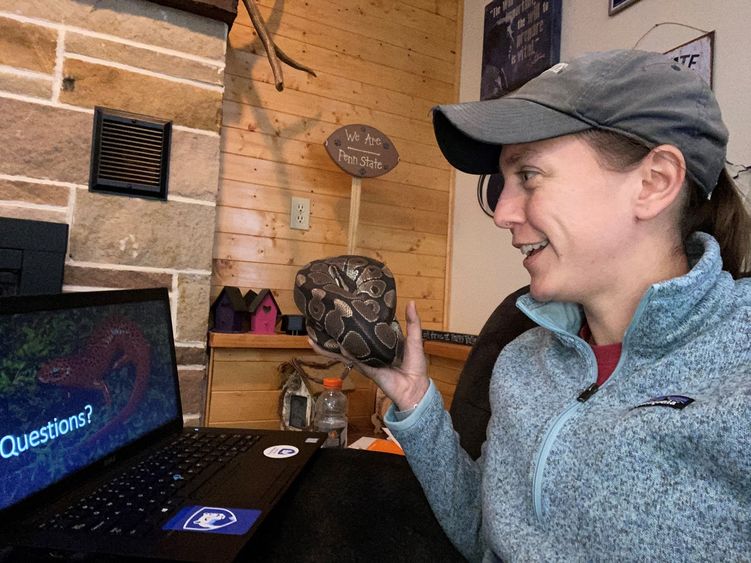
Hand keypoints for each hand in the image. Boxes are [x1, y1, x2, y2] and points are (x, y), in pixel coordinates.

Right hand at [308, 300, 429, 410]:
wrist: (414, 387)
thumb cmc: (415, 365)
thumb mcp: (415, 339)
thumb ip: (412, 322)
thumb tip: (410, 302)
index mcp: (381, 341)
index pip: (366, 328)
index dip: (356, 320)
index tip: (345, 307)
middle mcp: (369, 349)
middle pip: (349, 338)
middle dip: (335, 330)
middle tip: (321, 318)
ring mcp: (364, 358)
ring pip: (342, 349)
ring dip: (327, 342)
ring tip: (312, 333)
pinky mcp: (363, 366)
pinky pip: (347, 358)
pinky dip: (334, 352)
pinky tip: (320, 345)